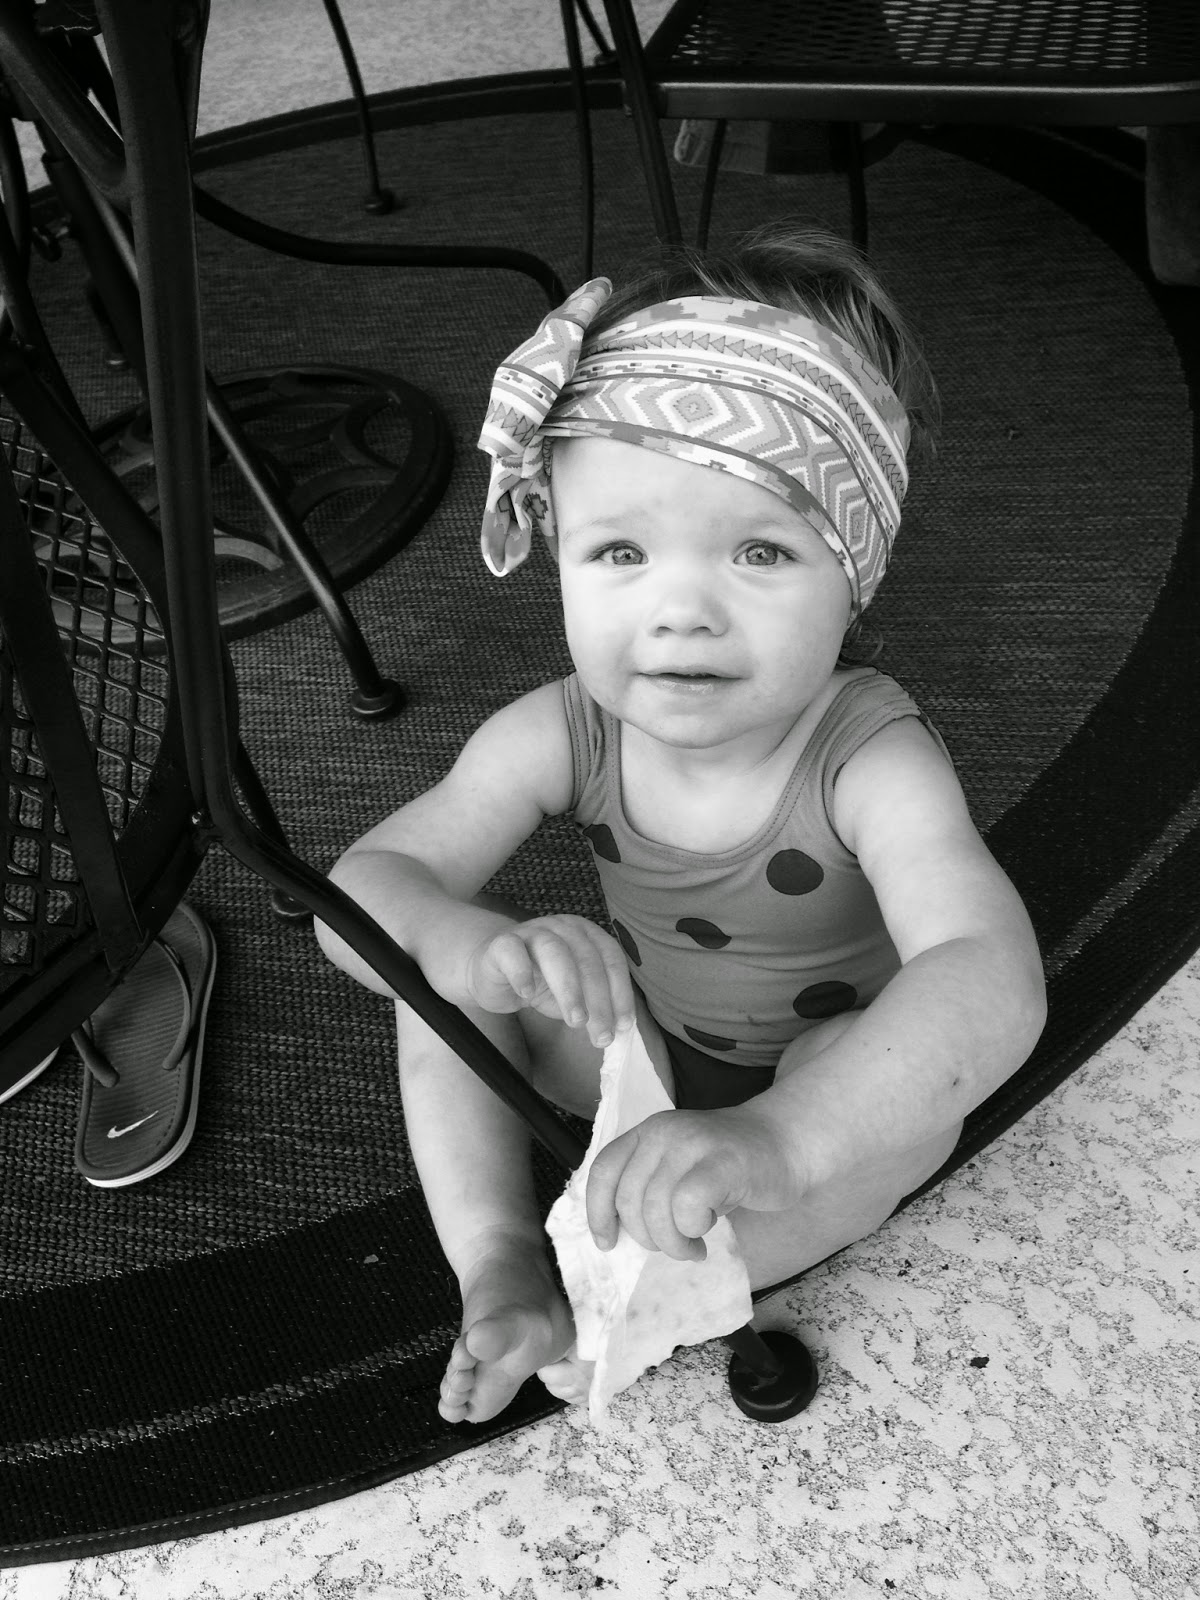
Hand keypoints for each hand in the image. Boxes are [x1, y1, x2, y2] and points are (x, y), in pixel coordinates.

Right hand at [464, 914, 634, 1048]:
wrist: (492, 971)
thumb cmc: (539, 981)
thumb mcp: (573, 994)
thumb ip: (594, 1005)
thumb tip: (616, 1031)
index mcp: (587, 935)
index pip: (611, 959)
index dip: (620, 992)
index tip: (622, 1025)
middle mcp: (563, 928)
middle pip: (587, 960)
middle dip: (598, 1001)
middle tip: (601, 1035)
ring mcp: (531, 932)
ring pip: (555, 953)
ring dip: (570, 989)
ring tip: (576, 1021)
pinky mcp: (502, 943)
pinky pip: (513, 952)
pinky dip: (522, 972)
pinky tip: (527, 995)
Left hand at [585, 1104, 803, 1260]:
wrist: (787, 1140)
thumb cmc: (731, 1165)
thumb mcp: (679, 1166)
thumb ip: (649, 1185)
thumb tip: (617, 1233)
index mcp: (647, 1131)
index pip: (604, 1171)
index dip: (598, 1212)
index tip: (608, 1243)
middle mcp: (664, 1131)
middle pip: (631, 1199)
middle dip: (649, 1237)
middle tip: (678, 1244)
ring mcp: (693, 1142)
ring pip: (657, 1208)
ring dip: (674, 1241)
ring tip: (695, 1244)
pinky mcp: (723, 1161)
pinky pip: (688, 1204)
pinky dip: (693, 1227)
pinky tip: (709, 1229)